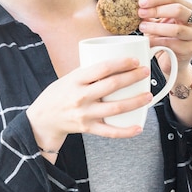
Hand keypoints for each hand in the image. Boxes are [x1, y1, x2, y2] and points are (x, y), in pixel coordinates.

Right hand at [26, 58, 151, 152]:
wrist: (43, 119)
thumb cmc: (59, 94)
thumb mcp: (70, 78)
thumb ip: (90, 73)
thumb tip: (116, 63)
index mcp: (76, 79)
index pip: (102, 68)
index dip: (121, 63)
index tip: (135, 60)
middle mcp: (80, 96)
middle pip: (112, 85)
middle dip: (133, 77)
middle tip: (146, 72)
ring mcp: (84, 113)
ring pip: (116, 108)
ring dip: (136, 101)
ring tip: (148, 96)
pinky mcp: (87, 128)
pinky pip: (110, 132)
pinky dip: (126, 131)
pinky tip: (138, 127)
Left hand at [137, 0, 191, 73]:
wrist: (173, 61)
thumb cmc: (166, 38)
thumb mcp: (159, 23)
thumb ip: (151, 15)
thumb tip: (137, 7)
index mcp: (188, 9)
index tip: (141, 3)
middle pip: (178, 10)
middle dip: (157, 11)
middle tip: (141, 14)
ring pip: (176, 29)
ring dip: (156, 27)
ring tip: (142, 28)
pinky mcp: (190, 49)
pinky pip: (172, 44)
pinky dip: (157, 42)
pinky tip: (148, 42)